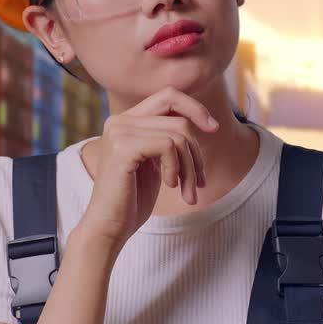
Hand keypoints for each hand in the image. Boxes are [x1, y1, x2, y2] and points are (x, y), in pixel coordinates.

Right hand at [78, 88, 218, 247]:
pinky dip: (176, 168)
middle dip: (196, 150)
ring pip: (178, 135)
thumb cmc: (133, 200)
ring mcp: (119, 131)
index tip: (213, 128)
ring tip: (187, 191)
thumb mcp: (156, 162)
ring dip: (190, 167)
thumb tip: (205, 121)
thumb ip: (169, 138)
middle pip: (178, 116)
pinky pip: (168, 146)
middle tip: (200, 181)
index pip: (169, 96)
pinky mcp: (122, 147)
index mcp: (126, 121)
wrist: (109, 227)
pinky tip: (169, 185)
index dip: (195, 108)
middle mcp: (119, 120)